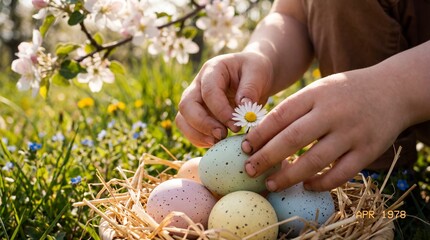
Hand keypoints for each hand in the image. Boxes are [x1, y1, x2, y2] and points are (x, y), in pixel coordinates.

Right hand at [175, 52, 273, 146]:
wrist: (254, 77)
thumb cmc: (255, 71)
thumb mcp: (258, 73)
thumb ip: (251, 89)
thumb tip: (243, 109)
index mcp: (213, 69)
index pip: (208, 92)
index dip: (220, 110)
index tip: (236, 125)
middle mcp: (198, 85)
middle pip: (186, 105)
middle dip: (202, 124)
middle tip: (222, 135)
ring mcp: (195, 100)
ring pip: (182, 120)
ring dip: (197, 135)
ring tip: (218, 142)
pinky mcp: (198, 115)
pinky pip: (190, 130)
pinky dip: (200, 140)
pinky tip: (217, 143)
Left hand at [242, 68, 409, 190]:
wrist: (394, 89)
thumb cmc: (346, 92)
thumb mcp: (319, 89)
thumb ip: (295, 108)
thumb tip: (261, 134)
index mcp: (316, 94)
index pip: (281, 115)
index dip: (260, 134)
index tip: (244, 147)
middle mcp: (333, 113)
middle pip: (293, 138)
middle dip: (267, 157)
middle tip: (249, 170)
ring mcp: (352, 132)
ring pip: (315, 160)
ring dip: (290, 176)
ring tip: (271, 184)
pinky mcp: (368, 151)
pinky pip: (341, 174)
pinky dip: (321, 183)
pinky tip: (306, 185)